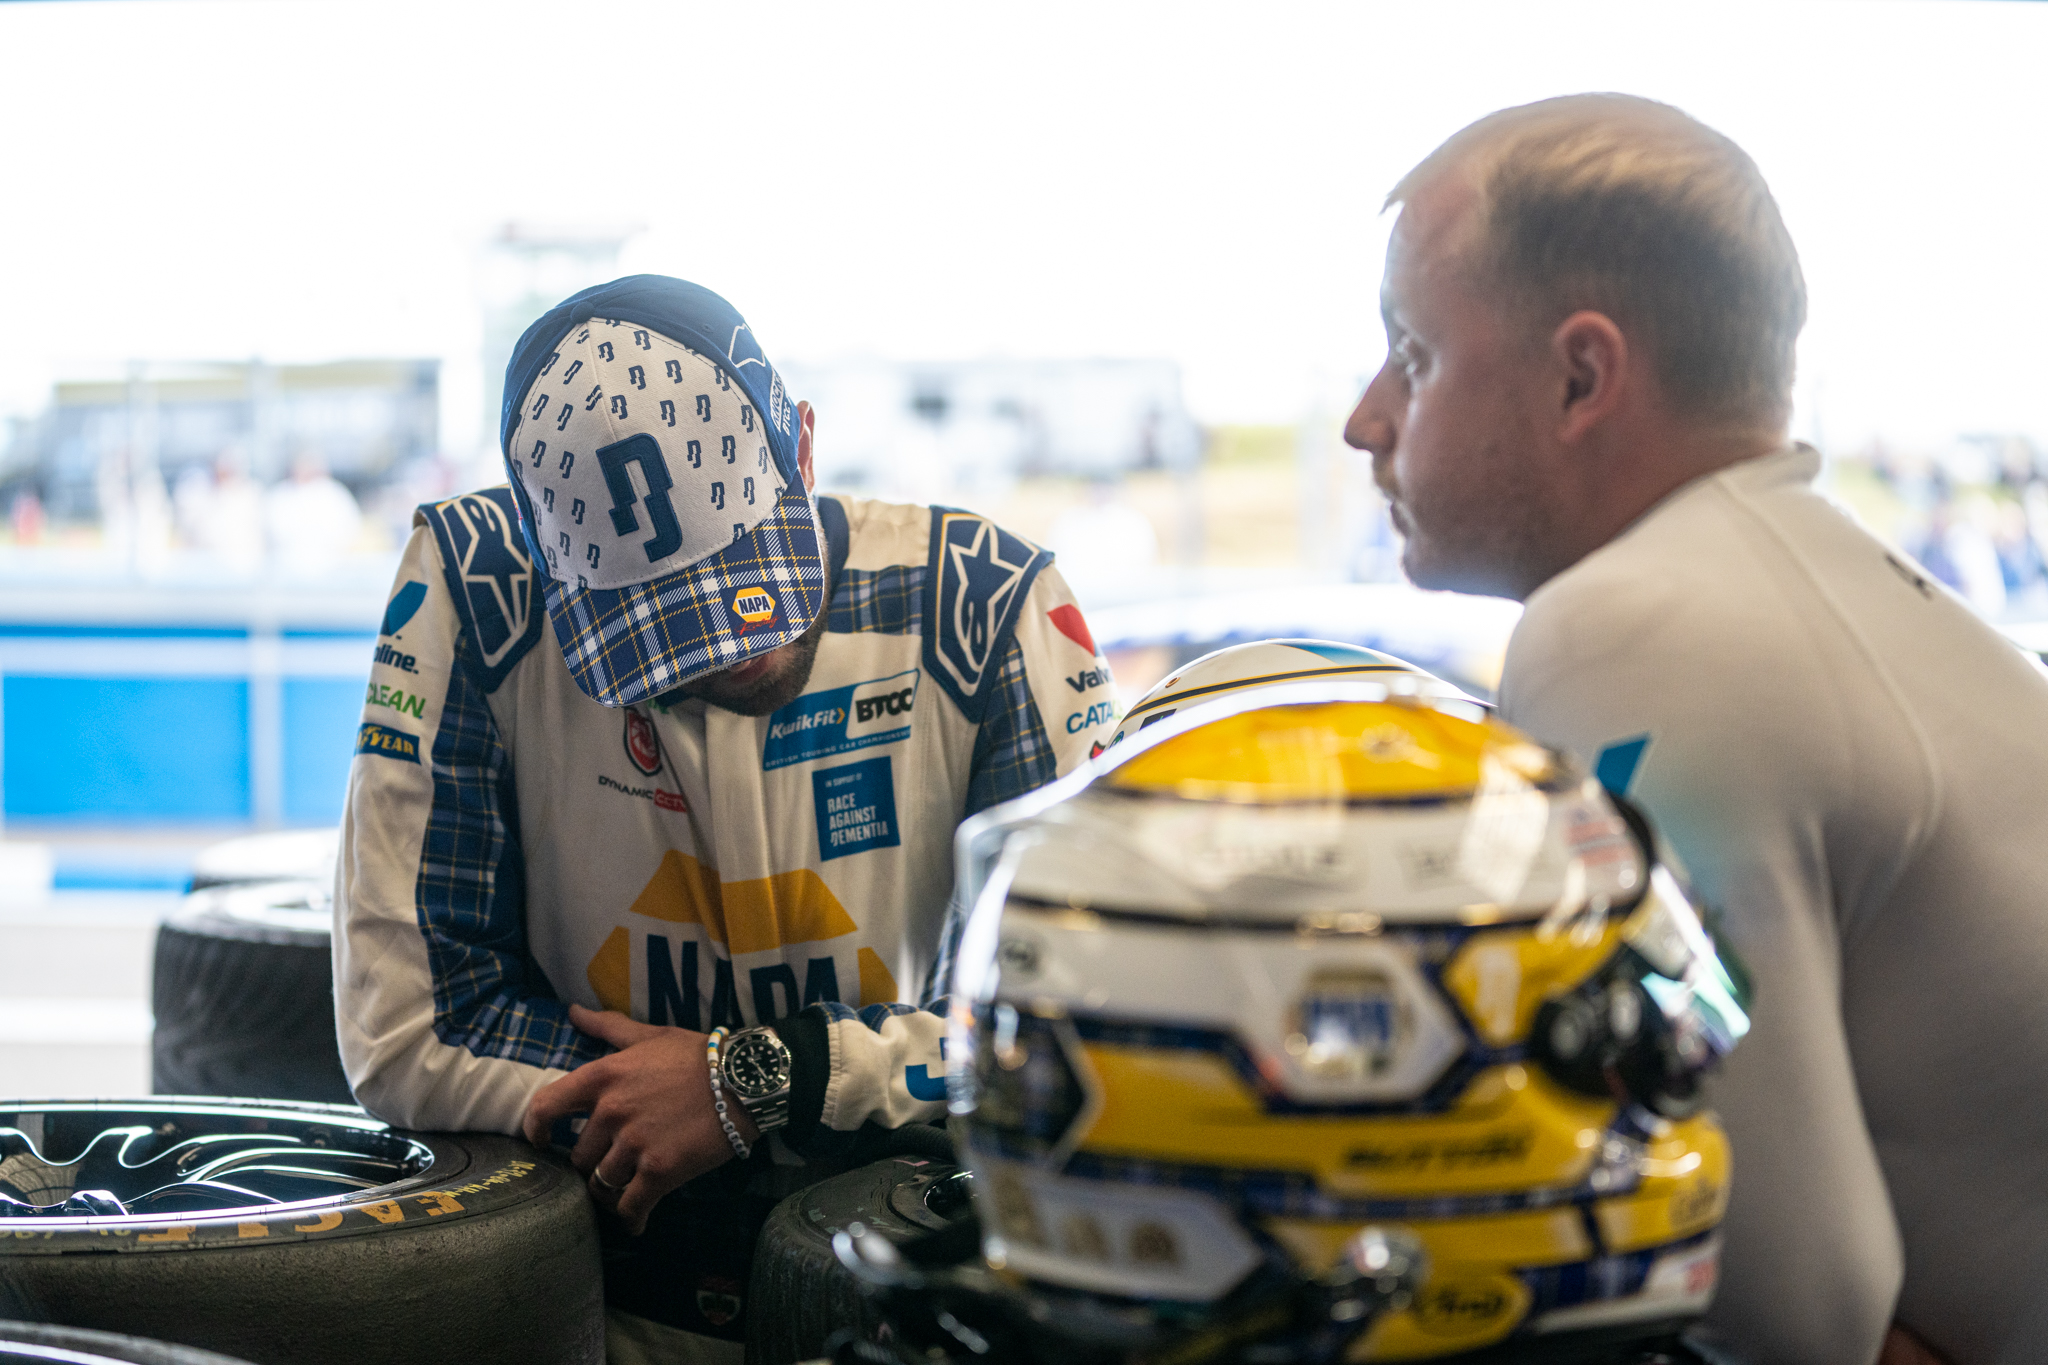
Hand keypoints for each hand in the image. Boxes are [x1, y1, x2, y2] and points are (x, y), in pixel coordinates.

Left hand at [521, 1004, 759, 1234]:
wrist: (746, 1080)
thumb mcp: (650, 1035)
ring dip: (610, 1191)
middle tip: (608, 1166)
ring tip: (623, 1191)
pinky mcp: (660, 1172)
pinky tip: (636, 1221)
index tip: (541, 1142)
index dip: (535, 1130)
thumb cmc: (697, 1055)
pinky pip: (630, 1206)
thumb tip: (572, 1010)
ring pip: (601, 1184)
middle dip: (591, 1164)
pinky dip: (630, 1218)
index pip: (545, 1107)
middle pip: (579, 1156)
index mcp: (602, 1078)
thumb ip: (607, 1027)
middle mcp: (611, 1113)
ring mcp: (634, 1144)